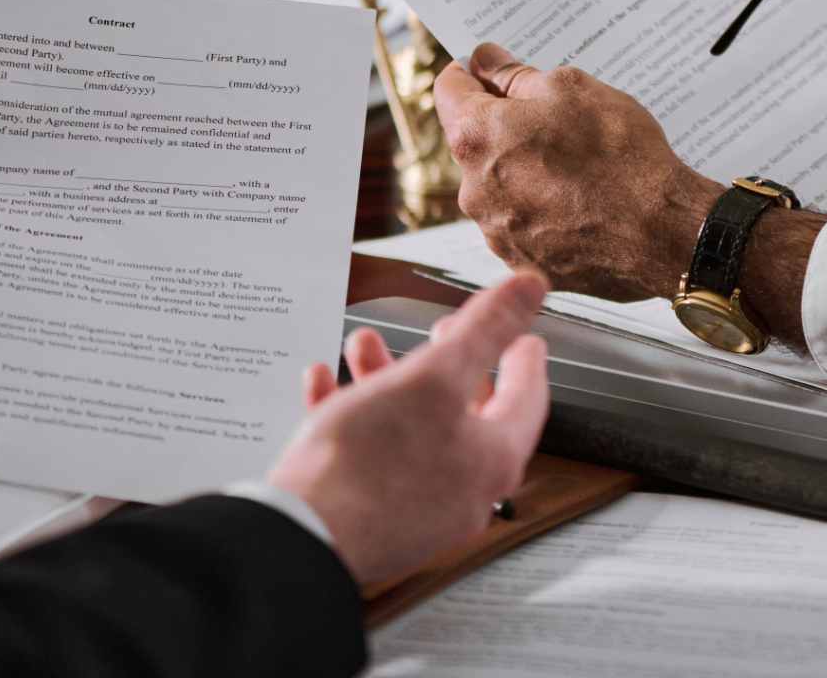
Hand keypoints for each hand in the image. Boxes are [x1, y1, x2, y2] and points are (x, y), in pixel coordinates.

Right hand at [268, 275, 549, 585]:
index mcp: (492, 458)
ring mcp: (415, 509)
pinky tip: (322, 383)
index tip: (522, 336)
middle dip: (444, 359)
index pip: (526, 397)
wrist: (296, 538)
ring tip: (363, 346)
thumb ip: (485, 328)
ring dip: (388, 378)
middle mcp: (462, 490)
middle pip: (464, 410)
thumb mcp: (434, 375)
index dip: (522, 354)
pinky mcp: (369, 517)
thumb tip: (530, 288)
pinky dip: (350, 414)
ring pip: (410, 427)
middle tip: (442, 334)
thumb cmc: (367, 467)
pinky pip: (368, 455)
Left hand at [434, 45, 721, 301]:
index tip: (489, 68)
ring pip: (499, 185)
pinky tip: (580, 201)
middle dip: (505, 125)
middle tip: (554, 118)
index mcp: (477, 137)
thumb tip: (486, 61)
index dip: (469, 72)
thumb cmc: (619, 156)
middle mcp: (473, 189)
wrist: (661, 231)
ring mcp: (497, 232)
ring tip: (577, 166)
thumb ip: (516, 75)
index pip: (449, 91)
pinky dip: (541, 208)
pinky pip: (521, 223)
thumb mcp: (572, 89)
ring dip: (523, 170)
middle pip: (475, 142)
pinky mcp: (523, 260)